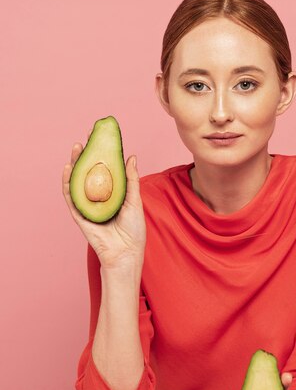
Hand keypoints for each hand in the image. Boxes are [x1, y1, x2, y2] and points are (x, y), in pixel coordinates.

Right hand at [62, 139, 145, 269]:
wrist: (126, 252)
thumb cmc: (134, 230)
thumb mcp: (134, 200)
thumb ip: (130, 180)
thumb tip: (131, 157)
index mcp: (112, 194)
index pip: (104, 170)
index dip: (101, 154)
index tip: (100, 137)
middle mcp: (98, 198)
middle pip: (88, 173)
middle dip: (86, 155)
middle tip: (86, 138)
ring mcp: (88, 206)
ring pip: (77, 182)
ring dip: (75, 164)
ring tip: (76, 149)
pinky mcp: (80, 215)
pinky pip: (71, 197)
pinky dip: (67, 183)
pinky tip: (68, 169)